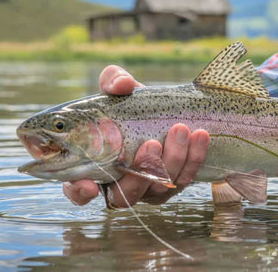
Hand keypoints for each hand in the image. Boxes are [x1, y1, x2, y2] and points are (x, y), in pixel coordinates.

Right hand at [63, 65, 209, 206]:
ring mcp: (146, 189)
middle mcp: (118, 184)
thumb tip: (122, 85)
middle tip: (151, 143)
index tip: (89, 185)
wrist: (164, 111)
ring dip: (172, 160)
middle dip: (140, 171)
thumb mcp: (119, 89)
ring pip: (158, 188)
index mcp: (93, 166)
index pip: (77, 191)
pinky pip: (184, 179)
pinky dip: (193, 158)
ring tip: (180, 129)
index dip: (80, 192)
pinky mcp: (172, 185)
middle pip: (125, 195)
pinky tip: (200, 136)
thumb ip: (113, 82)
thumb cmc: (130, 103)